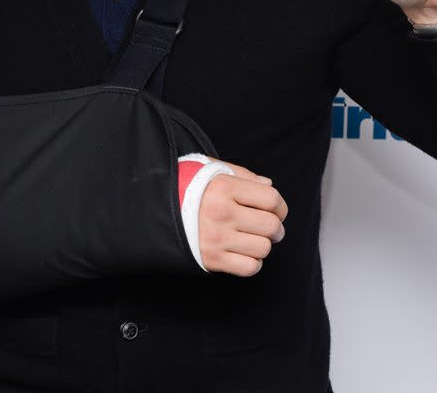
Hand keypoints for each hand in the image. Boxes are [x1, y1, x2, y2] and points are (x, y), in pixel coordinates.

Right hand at [198, 158, 287, 276]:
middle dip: (276, 227)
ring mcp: (217, 237)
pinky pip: (249, 267)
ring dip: (263, 244)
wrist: (155, 208)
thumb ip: (243, 175)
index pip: (271, 199)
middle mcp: (222, 212)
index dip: (280, 206)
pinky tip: (244, 252)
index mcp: (225, 187)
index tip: (277, 209)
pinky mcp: (212, 259)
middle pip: (271, 225)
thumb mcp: (213, 170)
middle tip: (270, 227)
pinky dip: (253, 262)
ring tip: (255, 238)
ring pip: (263, 248)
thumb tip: (268, 185)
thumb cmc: (189, 186)